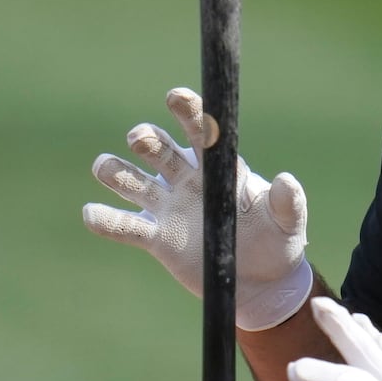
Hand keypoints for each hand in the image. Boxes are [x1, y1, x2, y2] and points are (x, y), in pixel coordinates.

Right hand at [82, 87, 312, 331]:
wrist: (261, 284)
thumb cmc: (277, 244)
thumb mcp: (289, 224)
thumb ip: (287, 203)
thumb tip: (285, 180)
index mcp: (219, 168)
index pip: (201, 132)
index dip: (188, 112)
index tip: (176, 96)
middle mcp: (188, 181)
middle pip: (159, 150)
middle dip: (147, 140)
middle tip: (141, 140)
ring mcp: (168, 207)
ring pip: (133, 181)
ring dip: (116, 171)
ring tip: (105, 167)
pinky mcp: (157, 238)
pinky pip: (126, 226)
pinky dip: (106, 219)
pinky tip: (92, 213)